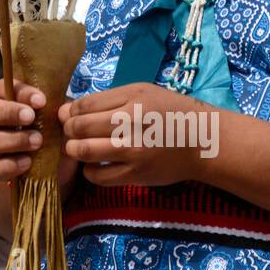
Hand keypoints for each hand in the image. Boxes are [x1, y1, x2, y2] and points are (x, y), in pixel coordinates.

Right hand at [0, 78, 75, 187]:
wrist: (60, 167)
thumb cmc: (58, 133)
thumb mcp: (62, 120)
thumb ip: (62, 112)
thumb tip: (64, 110)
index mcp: (12, 102)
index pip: (3, 87)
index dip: (19, 92)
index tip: (41, 101)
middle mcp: (0, 122)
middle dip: (8, 112)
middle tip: (30, 117)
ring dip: (13, 139)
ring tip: (37, 142)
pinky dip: (10, 165)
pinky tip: (28, 162)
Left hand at [57, 82, 219, 186]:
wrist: (202, 141)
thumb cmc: (169, 112)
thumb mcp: (141, 93)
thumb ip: (106, 100)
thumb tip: (66, 110)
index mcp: (132, 99)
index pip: (84, 105)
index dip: (70, 111)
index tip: (71, 116)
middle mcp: (131, 123)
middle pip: (80, 126)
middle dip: (69, 130)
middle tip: (72, 133)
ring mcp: (133, 151)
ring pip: (84, 151)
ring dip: (74, 150)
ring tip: (79, 148)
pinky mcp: (136, 174)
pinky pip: (98, 176)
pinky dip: (89, 171)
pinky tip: (95, 165)